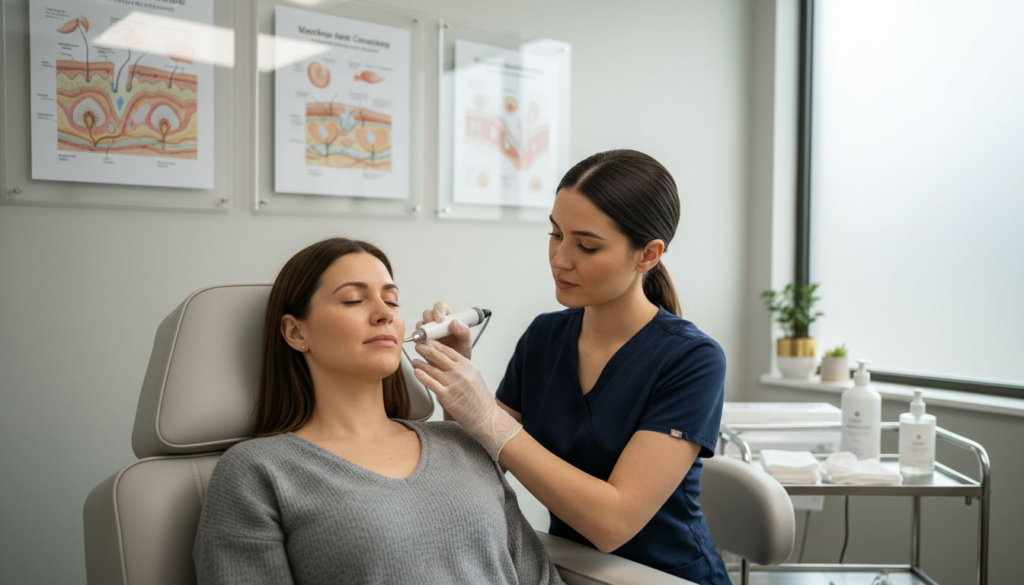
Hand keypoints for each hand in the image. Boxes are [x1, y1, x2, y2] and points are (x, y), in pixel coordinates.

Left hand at [412, 340, 521, 459]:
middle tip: (418, 346)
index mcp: (468, 366)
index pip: (449, 350)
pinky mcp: (447, 396)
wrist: (486, 417)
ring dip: (421, 363)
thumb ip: (460, 368)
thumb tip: (444, 362)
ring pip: (432, 369)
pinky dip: (422, 376)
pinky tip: (416, 372)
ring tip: (414, 360)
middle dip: (426, 349)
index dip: (436, 344)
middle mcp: (460, 372)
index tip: (428, 341)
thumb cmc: (479, 399)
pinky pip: (431, 383)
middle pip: (439, 356)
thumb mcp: (473, 377)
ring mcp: (453, 384)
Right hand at [417, 301, 472, 359]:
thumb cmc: (461, 353)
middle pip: (427, 313)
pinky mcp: (422, 343)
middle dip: (429, 319)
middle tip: (433, 329)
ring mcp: (428, 333)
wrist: (454, 369)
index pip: (440, 307)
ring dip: (422, 330)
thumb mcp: (466, 343)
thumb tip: (455, 322)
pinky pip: (416, 338)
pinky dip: (419, 341)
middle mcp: (436, 324)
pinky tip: (424, 346)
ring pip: (420, 325)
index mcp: (448, 319)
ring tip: (428, 339)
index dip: (438, 310)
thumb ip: (464, 332)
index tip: (440, 320)